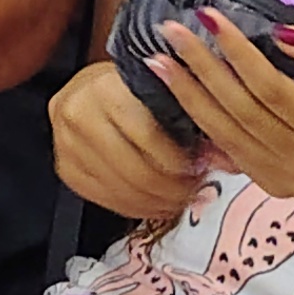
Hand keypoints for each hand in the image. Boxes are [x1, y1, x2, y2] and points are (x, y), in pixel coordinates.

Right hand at [46, 56, 203, 223]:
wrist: (91, 86)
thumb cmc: (133, 87)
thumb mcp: (162, 90)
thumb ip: (192, 120)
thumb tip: (228, 161)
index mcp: (104, 88)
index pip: (148, 136)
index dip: (179, 160)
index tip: (200, 167)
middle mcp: (77, 113)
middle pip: (134, 170)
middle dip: (172, 189)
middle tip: (195, 191)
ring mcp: (66, 143)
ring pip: (121, 190)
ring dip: (157, 202)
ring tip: (180, 198)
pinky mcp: (65, 168)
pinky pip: (105, 200)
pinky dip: (136, 208)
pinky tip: (156, 203)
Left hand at [153, 12, 293, 201]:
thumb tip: (282, 35)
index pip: (271, 88)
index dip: (238, 52)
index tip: (208, 15)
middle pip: (240, 111)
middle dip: (201, 69)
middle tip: (170, 32)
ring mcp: (283, 180)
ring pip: (225, 132)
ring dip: (186, 94)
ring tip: (158, 60)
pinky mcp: (267, 184)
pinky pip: (224, 148)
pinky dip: (197, 118)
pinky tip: (174, 92)